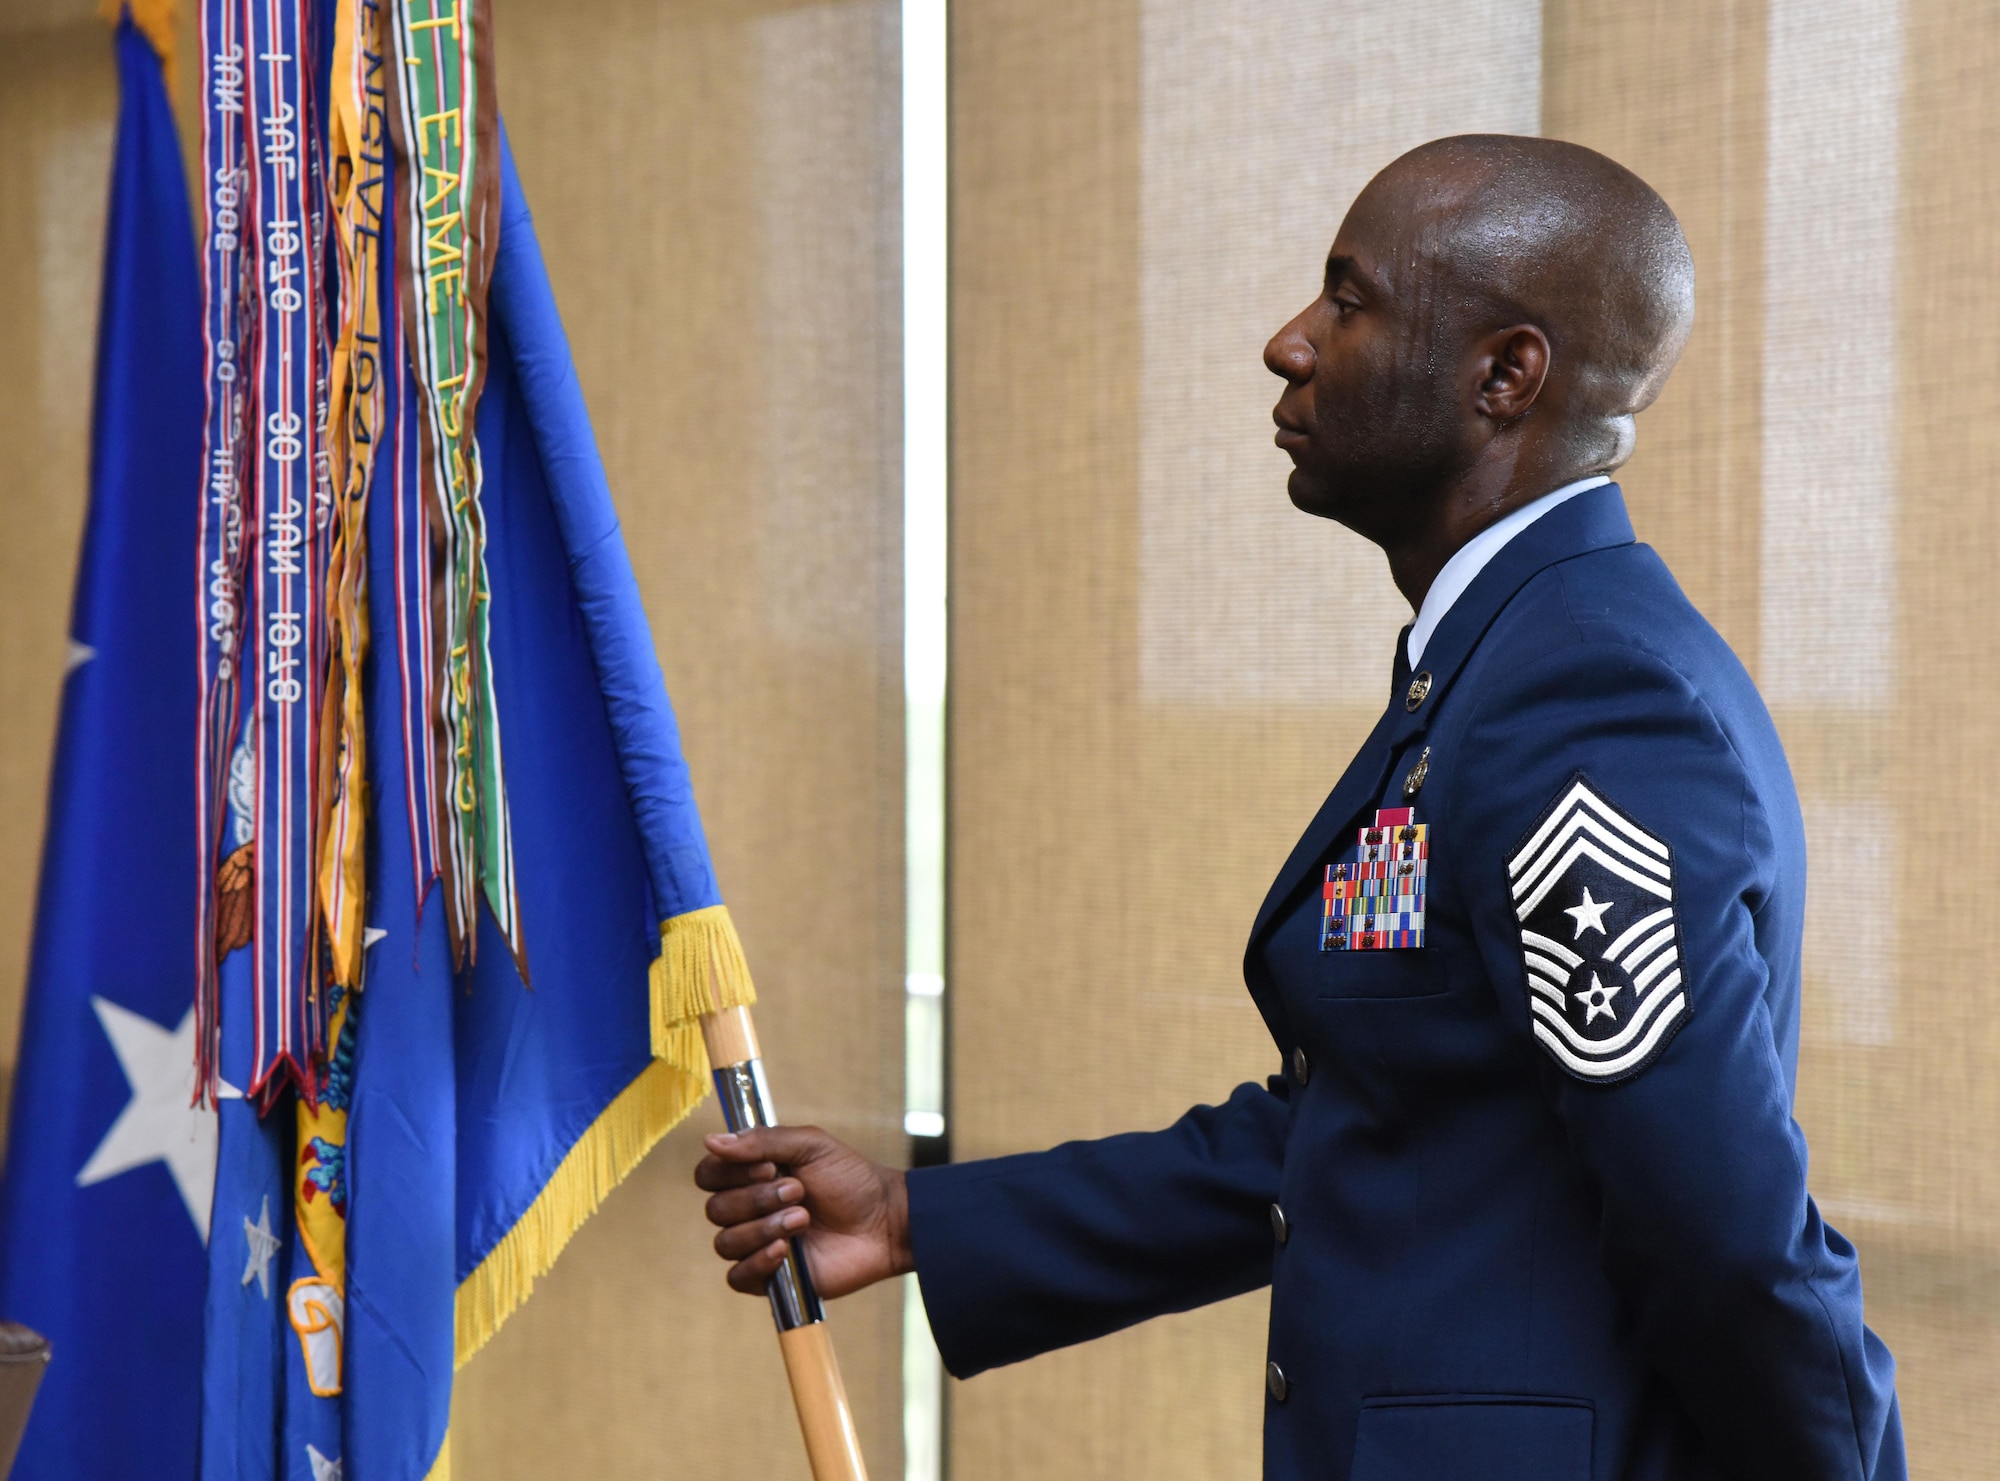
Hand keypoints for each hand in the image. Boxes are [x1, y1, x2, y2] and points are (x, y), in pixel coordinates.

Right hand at [696, 1125, 912, 1297]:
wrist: (884, 1221)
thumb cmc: (851, 1179)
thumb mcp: (811, 1145)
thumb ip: (762, 1141)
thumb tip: (710, 1140)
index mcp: (752, 1176)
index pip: (708, 1175)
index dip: (730, 1173)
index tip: (769, 1166)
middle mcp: (748, 1210)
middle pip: (716, 1209)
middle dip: (757, 1199)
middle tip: (799, 1191)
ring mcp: (757, 1245)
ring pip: (725, 1242)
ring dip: (764, 1227)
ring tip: (803, 1219)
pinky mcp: (769, 1278)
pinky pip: (737, 1277)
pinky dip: (757, 1262)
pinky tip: (785, 1251)